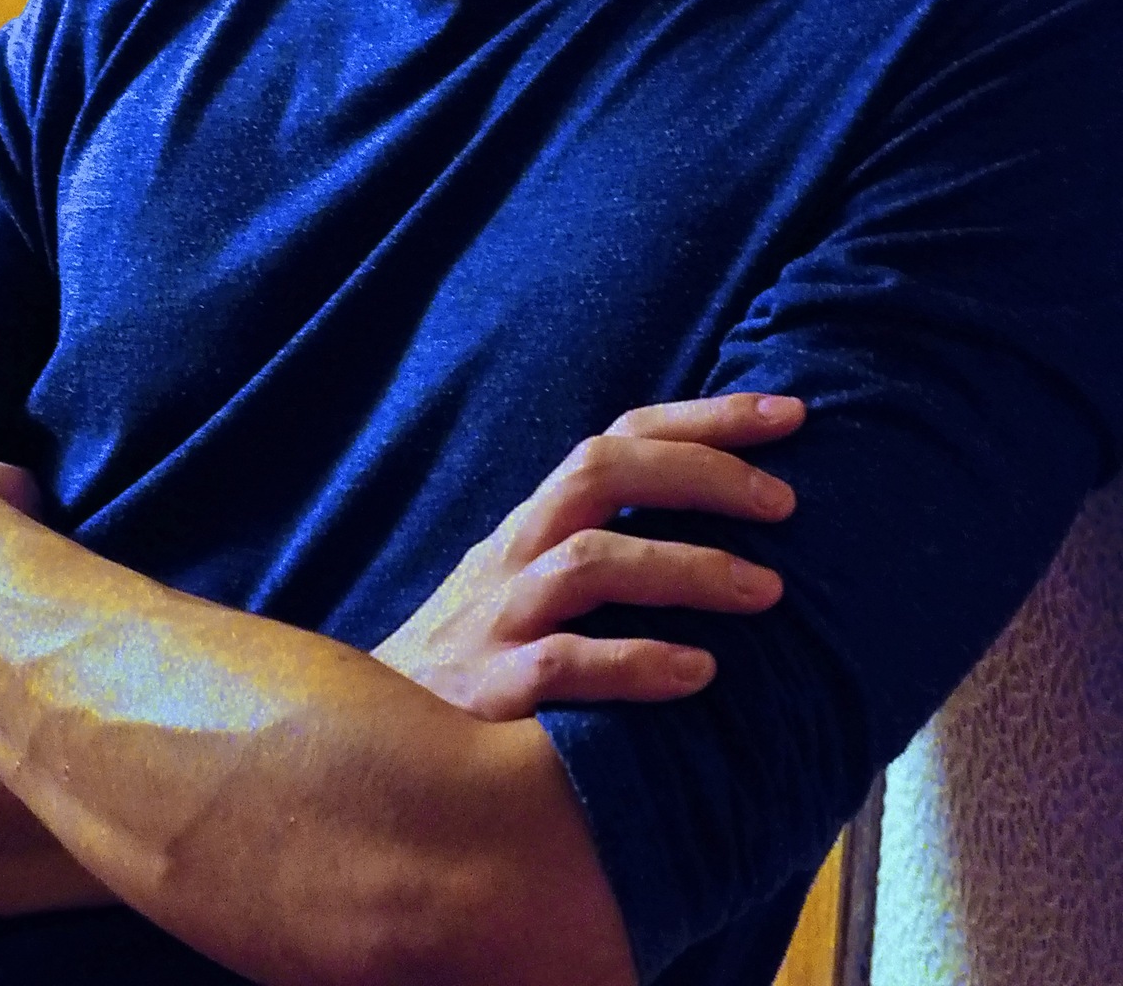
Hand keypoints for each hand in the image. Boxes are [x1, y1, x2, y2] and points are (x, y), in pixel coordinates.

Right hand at [372, 392, 803, 719]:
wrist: (375, 753)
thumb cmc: (478, 667)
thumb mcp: (529, 590)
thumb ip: (602, 554)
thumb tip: (725, 532)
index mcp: (534, 525)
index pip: (618, 438)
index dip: (703, 418)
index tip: (789, 413)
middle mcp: (514, 554)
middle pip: (600, 471)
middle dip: (700, 471)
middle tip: (785, 501)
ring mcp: (496, 619)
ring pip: (590, 560)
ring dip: (685, 567)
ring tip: (765, 591)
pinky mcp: (487, 694)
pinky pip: (562, 665)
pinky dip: (633, 662)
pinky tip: (696, 673)